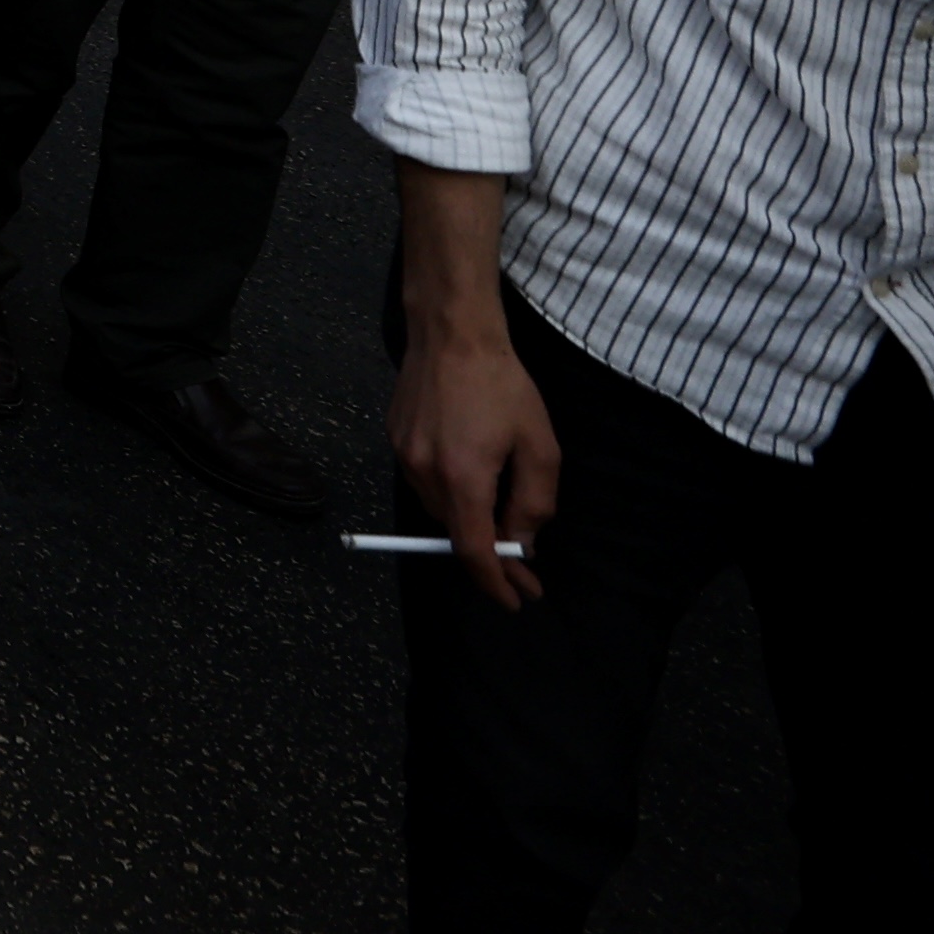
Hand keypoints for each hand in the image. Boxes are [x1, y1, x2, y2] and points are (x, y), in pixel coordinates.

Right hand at [389, 327, 562, 612]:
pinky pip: (423, 481)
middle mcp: (425, 474)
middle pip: (455, 532)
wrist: (451, 333)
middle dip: (490, 551)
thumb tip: (523, 542)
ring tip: (498, 496)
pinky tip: (469, 464)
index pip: (475, 550)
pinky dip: (448, 488)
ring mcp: (404, 456)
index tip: (517, 599)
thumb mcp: (539, 445)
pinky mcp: (394, 439)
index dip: (496, 582)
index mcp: (463, 478)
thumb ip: (534, 501)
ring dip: (468, 516)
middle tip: (524, 555)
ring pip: (438, 508)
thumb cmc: (502, 386)